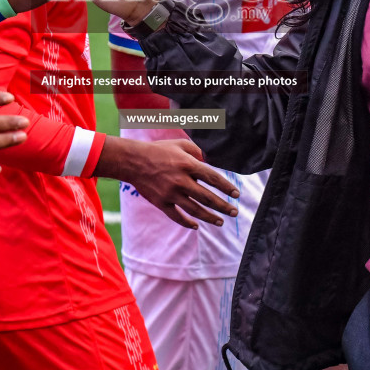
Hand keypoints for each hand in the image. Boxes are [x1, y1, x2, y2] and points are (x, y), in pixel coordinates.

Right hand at [94, 136, 239, 228]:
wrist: (133, 161)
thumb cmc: (158, 150)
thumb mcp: (180, 144)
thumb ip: (197, 151)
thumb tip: (209, 161)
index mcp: (188, 165)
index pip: (213, 178)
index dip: (227, 187)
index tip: (236, 195)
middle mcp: (181, 181)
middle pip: (207, 197)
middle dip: (223, 206)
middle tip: (234, 212)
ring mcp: (171, 194)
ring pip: (195, 210)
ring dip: (210, 217)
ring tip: (221, 221)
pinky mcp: (161, 203)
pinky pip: (177, 216)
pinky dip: (187, 223)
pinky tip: (196, 225)